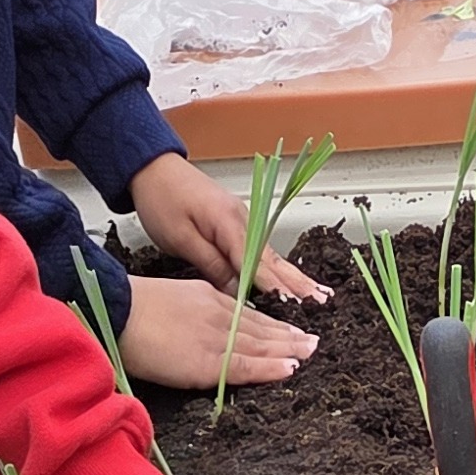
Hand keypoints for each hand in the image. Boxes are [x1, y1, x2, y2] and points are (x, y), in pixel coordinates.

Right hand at [110, 270, 316, 391]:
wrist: (114, 310)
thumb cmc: (128, 311)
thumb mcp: (169, 303)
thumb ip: (190, 317)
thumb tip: (195, 334)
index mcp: (206, 298)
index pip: (247, 314)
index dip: (273, 324)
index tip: (292, 329)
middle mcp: (217, 314)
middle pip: (261, 327)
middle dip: (289, 335)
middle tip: (313, 341)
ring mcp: (215, 336)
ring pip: (261, 344)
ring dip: (290, 349)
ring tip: (311, 352)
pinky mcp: (207, 360)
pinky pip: (246, 365)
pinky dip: (271, 367)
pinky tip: (291, 368)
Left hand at [128, 149, 329, 302]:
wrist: (153, 168)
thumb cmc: (161, 200)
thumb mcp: (181, 238)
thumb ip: (212, 264)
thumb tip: (238, 292)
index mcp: (228, 222)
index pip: (256, 262)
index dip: (274, 286)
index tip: (292, 306)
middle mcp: (243, 221)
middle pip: (273, 260)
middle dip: (298, 283)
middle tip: (322, 303)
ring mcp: (243, 223)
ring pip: (272, 257)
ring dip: (296, 278)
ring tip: (320, 296)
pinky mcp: (238, 226)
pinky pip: (263, 253)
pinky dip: (281, 269)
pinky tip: (295, 282)